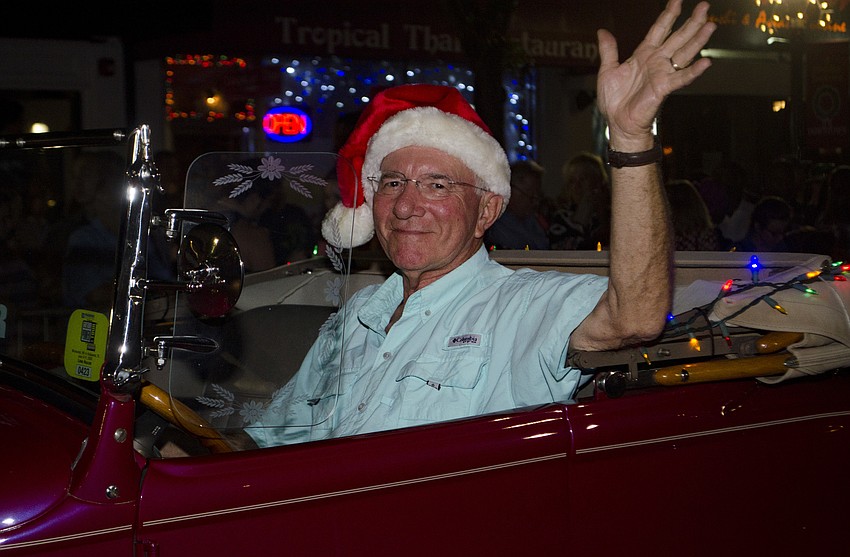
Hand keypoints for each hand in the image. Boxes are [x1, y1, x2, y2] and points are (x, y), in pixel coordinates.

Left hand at [596, 0, 715, 150]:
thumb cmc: (614, 101)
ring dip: (698, 40)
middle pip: (677, 37)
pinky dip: (693, 71)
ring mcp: (662, 74)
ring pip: (684, 53)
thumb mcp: (608, 70)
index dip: (668, 15)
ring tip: (710, 26)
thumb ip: (608, 50)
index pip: (659, 30)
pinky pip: (681, 78)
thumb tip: (602, 31)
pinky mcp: (663, 88)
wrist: (618, 123)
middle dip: (691, 22)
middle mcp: (656, 61)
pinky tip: (706, 62)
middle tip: (705, 5)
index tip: (677, 1)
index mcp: (643, 55)